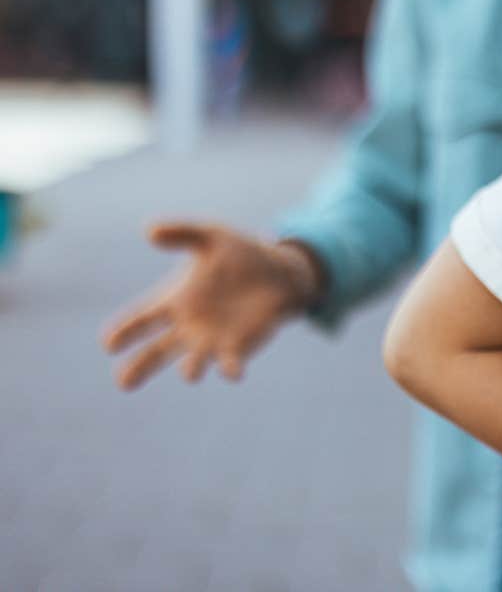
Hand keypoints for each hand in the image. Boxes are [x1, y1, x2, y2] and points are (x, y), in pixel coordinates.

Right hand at [101, 223, 320, 389]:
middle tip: (123, 383)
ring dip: (192, 369)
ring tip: (189, 374)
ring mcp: (211, 340)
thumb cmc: (240, 253)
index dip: (125, 330)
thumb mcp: (211, 236)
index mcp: (174, 300)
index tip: (109, 343)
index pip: (141, 318)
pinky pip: (231, 362)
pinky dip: (230, 368)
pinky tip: (232, 373)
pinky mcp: (239, 346)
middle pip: (156, 351)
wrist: (280, 270)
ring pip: (194, 362)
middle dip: (140, 367)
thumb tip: (150, 230)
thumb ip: (182, 233)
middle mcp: (187, 326)